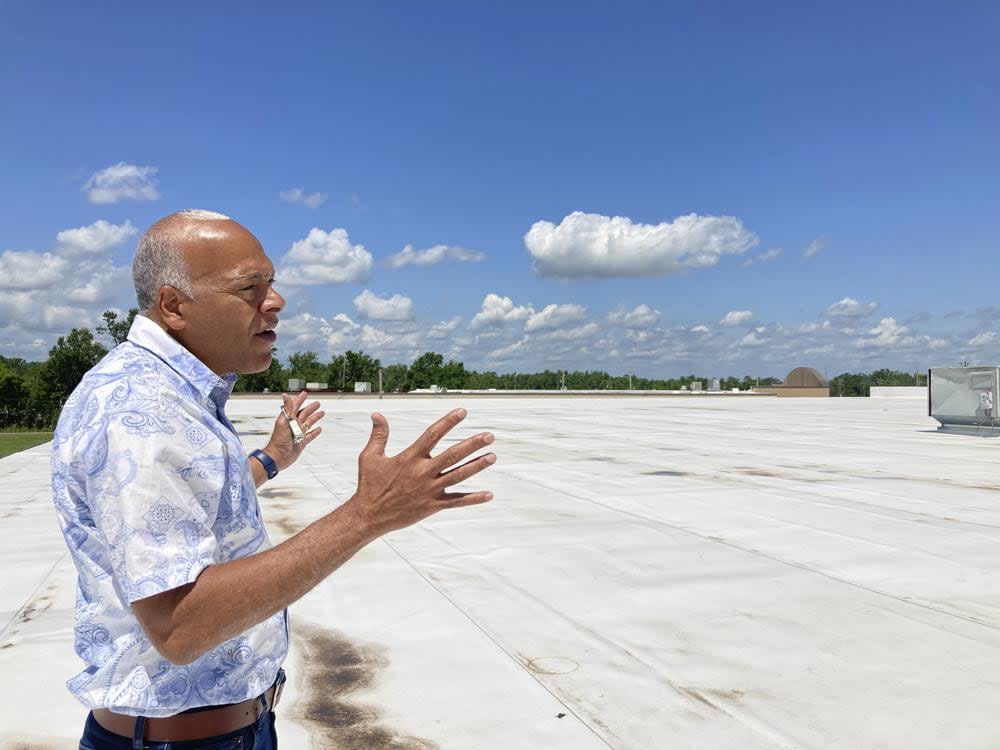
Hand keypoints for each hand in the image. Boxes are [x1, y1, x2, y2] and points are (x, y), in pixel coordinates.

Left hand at [264, 391, 324, 470]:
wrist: (278, 456)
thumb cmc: (278, 441)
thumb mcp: (283, 422)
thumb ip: (287, 409)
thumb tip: (285, 395)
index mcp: (288, 419)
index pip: (295, 406)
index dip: (300, 400)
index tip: (304, 394)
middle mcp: (294, 425)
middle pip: (304, 414)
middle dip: (310, 408)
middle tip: (317, 403)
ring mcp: (298, 434)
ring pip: (308, 423)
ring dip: (315, 418)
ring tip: (321, 413)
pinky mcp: (301, 442)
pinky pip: (310, 436)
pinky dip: (315, 432)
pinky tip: (319, 429)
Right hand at [347, 408, 494, 535]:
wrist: (369, 516)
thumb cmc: (369, 485)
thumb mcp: (369, 457)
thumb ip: (379, 435)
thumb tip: (377, 414)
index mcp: (410, 458)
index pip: (433, 435)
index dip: (448, 422)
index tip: (462, 411)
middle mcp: (422, 473)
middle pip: (452, 455)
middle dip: (472, 445)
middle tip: (489, 436)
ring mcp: (429, 490)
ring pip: (458, 476)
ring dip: (476, 466)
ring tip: (492, 456)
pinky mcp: (432, 506)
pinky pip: (456, 502)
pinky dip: (473, 499)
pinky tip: (489, 495)